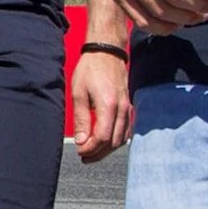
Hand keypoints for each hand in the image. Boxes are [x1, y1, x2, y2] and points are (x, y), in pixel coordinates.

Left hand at [70, 44, 134, 161]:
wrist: (107, 52)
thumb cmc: (91, 69)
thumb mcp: (79, 93)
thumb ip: (81, 119)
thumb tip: (81, 141)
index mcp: (108, 105)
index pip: (102, 138)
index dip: (90, 148)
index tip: (79, 150)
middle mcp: (122, 109)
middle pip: (113, 142)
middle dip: (98, 153)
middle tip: (84, 156)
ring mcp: (128, 108)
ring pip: (122, 139)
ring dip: (107, 149)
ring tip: (92, 152)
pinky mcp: (129, 107)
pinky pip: (126, 130)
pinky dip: (116, 140)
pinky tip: (105, 142)